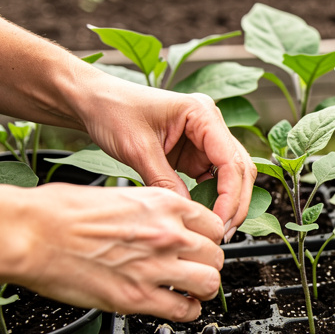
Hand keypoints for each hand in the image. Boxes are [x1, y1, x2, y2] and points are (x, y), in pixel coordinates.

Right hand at [19, 184, 225, 320]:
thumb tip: (161, 223)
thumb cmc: (61, 212)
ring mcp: (156, 267)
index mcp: (164, 204)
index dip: (208, 239)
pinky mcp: (138, 298)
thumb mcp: (120, 196)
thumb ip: (150, 212)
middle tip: (194, 270)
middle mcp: (168, 234)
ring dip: (202, 290)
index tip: (200, 246)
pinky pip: (185, 311)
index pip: (214, 225)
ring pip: (210, 283)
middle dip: (207, 265)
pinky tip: (177, 307)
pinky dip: (187, 312)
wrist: (32, 234)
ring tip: (190, 291)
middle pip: (216, 255)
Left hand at [76, 73, 256, 240]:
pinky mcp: (194, 152)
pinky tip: (206, 215)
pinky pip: (213, 178)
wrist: (94, 102)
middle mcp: (210, 123)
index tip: (220, 221)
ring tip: (218, 227)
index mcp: (201, 113)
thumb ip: (164, 181)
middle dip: (236, 202)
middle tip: (224, 231)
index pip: (230, 160)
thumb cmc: (113, 111)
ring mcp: (204, 138)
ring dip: (228, 202)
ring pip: (231, 175)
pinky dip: (213, 198)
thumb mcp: (137, 149)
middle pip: (240, 168)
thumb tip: (187, 212)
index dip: (231, 195)